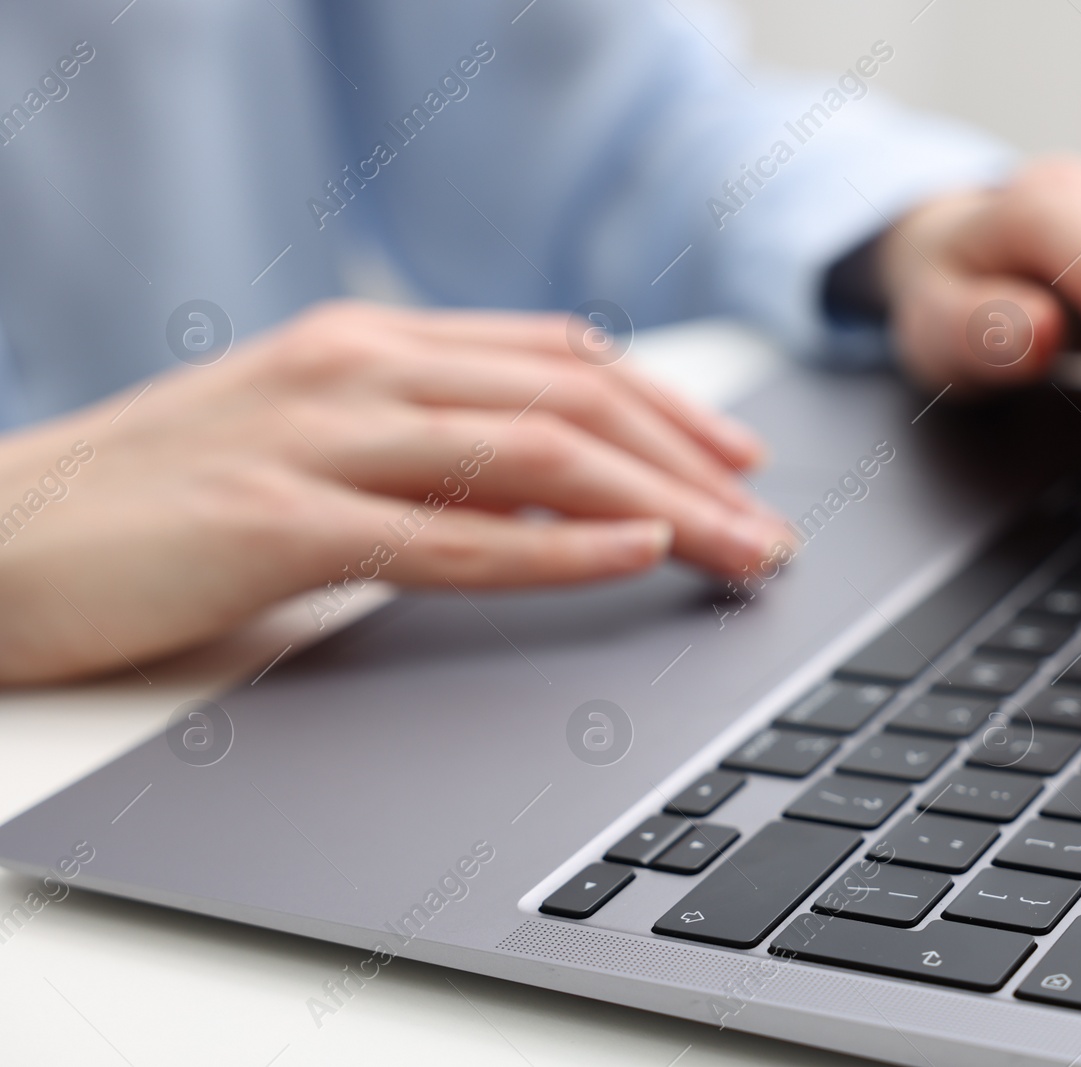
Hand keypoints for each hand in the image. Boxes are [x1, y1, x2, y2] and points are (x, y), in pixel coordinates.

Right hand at [0, 301, 788, 684]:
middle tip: (766, 526)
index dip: (664, 407)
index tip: (736, 457)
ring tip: (739, 549)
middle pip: (572, 402)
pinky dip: (558, 544)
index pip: (556, 359)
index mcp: (367, 346)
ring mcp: (319, 438)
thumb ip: (422, 449)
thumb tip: (544, 483)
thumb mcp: (309, 446)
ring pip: (535, 456)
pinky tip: (635, 554)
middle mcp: (357, 370)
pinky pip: (452, 534)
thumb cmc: (152, 499)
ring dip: (659, 504)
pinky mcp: (279, 521)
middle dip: (690, 464)